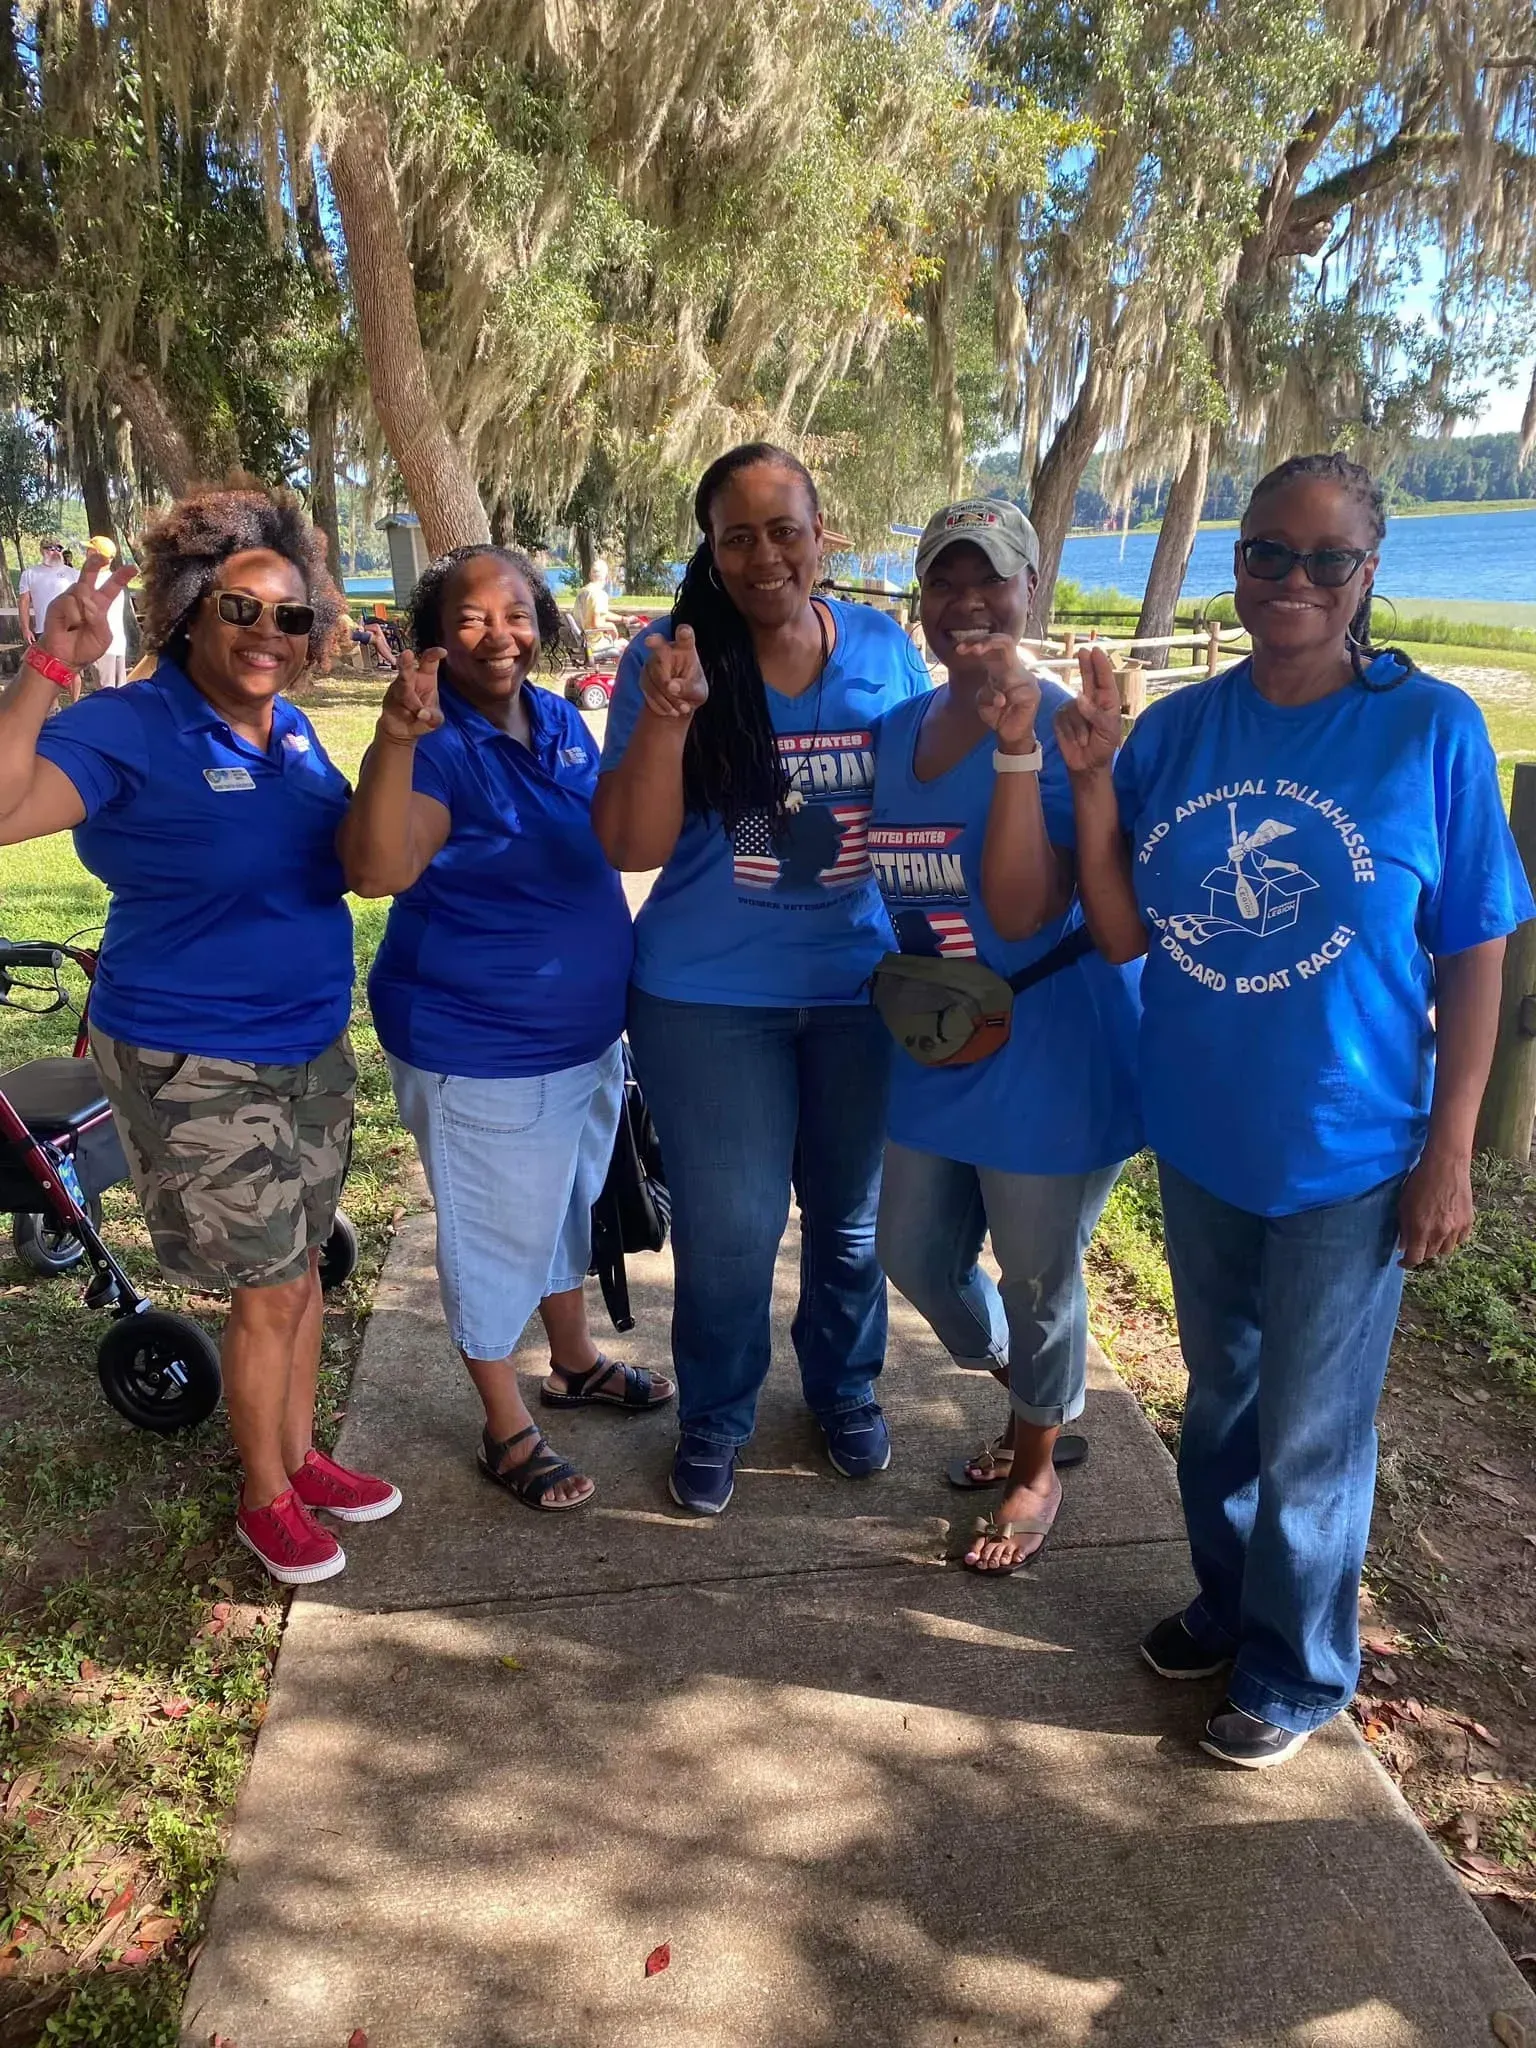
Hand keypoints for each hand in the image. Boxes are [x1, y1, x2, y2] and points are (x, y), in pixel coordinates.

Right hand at [40, 551, 135, 671]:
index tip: (133, 568)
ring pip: (81, 589)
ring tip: (78, 625)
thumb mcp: (103, 636)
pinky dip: (72, 615)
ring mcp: (71, 598)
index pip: (112, 586)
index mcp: (101, 605)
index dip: (122, 576)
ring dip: (83, 608)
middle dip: (96, 562)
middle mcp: (86, 598)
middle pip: (91, 573)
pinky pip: (69, 602)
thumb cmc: (85, 647)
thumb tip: (88, 603)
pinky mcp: (58, 603)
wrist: (65, 658)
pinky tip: (69, 625)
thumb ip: (100, 619)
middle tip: (103, 557)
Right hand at [378, 648, 444, 743]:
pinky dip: (405, 713)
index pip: (429, 661)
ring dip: (411, 701)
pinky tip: (409, 718)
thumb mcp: (434, 720)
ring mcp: (397, 688)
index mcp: (425, 677)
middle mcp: (410, 679)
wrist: (402, 730)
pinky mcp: (388, 700)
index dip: (434, 654)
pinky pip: (396, 705)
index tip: (443, 652)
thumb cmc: (422, 717)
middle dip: (406, 662)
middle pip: (407, 668)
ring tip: (418, 711)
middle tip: (406, 654)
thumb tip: (422, 714)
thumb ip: (433, 718)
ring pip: (402, 690)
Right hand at [638, 624, 706, 719]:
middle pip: (659, 647)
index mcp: (685, 649)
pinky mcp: (643, 676)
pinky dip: (660, 703)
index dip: (684, 633)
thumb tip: (671, 687)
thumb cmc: (692, 690)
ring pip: (654, 677)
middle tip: (652, 647)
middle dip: (656, 650)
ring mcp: (652, 661)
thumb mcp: (698, 693)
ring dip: (667, 697)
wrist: (677, 704)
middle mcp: (666, 650)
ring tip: (682, 708)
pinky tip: (670, 709)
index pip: (685, 637)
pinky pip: (649, 690)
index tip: (684, 631)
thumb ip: (688, 688)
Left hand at [966, 636, 1042, 752]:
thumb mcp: (983, 701)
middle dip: (985, 642)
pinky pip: (1016, 694)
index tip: (959, 649)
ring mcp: (1027, 680)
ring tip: (996, 704)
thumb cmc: (997, 714)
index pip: (994, 643)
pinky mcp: (1033, 694)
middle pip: (1006, 642)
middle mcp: (1016, 668)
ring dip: (994, 688)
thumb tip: (1000, 698)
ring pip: (1008, 672)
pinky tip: (1004, 709)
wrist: (1011, 735)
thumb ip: (986, 693)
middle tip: (970, 649)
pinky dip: (1003, 702)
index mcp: (1002, 666)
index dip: (977, 641)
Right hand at [1055, 647, 1122, 777]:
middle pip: (1088, 678)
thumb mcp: (1108, 731)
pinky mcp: (1061, 717)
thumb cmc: (1103, 747)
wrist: (1086, 764)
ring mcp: (1074, 708)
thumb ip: (1096, 714)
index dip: (1100, 665)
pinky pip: (1063, 717)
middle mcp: (1090, 701)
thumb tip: (1079, 698)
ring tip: (1085, 739)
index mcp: (1107, 701)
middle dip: (1086, 665)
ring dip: (1079, 726)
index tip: (1096, 651)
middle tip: (1083, 651)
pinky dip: (1069, 730)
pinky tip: (1074, 738)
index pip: (1104, 680)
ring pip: (1073, 706)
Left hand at [1397, 1146, 1474, 1267]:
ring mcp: (1457, 1228)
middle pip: (1430, 1255)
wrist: (1446, 1165)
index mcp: (1421, 1229)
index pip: (1415, 1258)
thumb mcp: (1403, 1204)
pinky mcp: (1468, 1221)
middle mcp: (1440, 1232)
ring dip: (1437, 1246)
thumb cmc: (1420, 1181)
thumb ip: (1404, 1228)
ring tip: (1431, 1236)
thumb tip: (1403, 1247)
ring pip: (1446, 1250)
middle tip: (1416, 1243)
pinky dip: (1452, 1238)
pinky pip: (1460, 1240)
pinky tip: (1445, 1229)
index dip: (1407, 1263)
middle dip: (1421, 1252)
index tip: (1402, 1262)